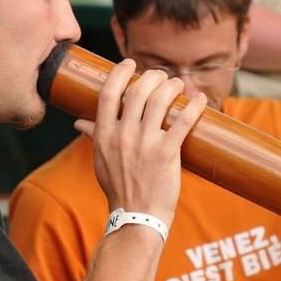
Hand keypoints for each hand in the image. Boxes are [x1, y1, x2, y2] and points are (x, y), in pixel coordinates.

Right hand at [74, 60, 206, 226]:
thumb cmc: (118, 187)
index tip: (130, 64)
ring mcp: (145, 143)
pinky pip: (183, 122)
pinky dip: (194, 106)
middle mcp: (122, 135)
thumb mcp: (100, 160)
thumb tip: (79, 123)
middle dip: (153, 77)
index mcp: (104, 134)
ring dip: (172, 86)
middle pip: (138, 90)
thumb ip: (93, 137)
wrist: (137, 216)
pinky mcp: (166, 153)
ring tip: (179, 85)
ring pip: (160, 100)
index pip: (108, 92)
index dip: (120, 73)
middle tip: (162, 77)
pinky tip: (200, 100)